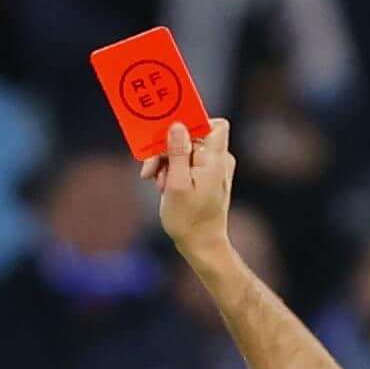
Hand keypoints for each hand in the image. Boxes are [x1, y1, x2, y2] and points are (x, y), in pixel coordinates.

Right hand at [141, 114, 237, 267]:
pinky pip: (189, 162)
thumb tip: (177, 126)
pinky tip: (164, 186)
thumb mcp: (176, 185)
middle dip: (168, 150)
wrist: (202, 244)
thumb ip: (178, 153)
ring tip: (158, 184)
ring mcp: (215, 168)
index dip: (192, 124)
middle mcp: (219, 160)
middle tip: (149, 170)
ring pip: (187, 150)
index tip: (169, 134)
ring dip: (167, 163)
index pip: (215, 124)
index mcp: (215, 160)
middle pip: (193, 137)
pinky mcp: (208, 177)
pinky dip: (174, 171)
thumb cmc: (189, 219)